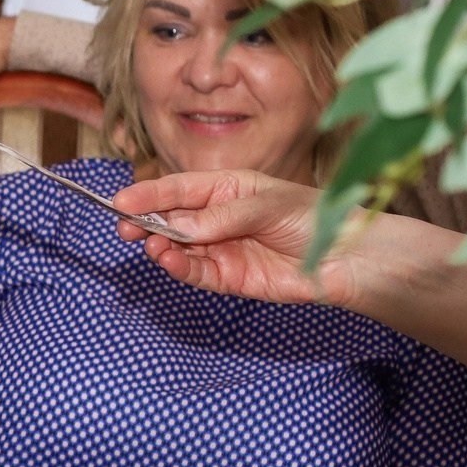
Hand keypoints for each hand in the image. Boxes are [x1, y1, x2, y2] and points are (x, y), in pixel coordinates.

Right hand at [108, 169, 349, 306]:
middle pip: (170, 219)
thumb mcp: (266, 204)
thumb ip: (221, 217)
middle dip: (144, 222)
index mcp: (225, 188)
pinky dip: (179, 268)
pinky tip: (168, 260)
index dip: (149, 194)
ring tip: (151, 245)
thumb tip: (178, 227)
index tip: (121, 201)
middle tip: (125, 227)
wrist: (346, 257)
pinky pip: (196, 273)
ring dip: (160, 246)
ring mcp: (221, 249)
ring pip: (178, 247)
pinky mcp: (229, 278)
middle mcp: (217, 218)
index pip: (179, 189)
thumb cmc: (312, 217)